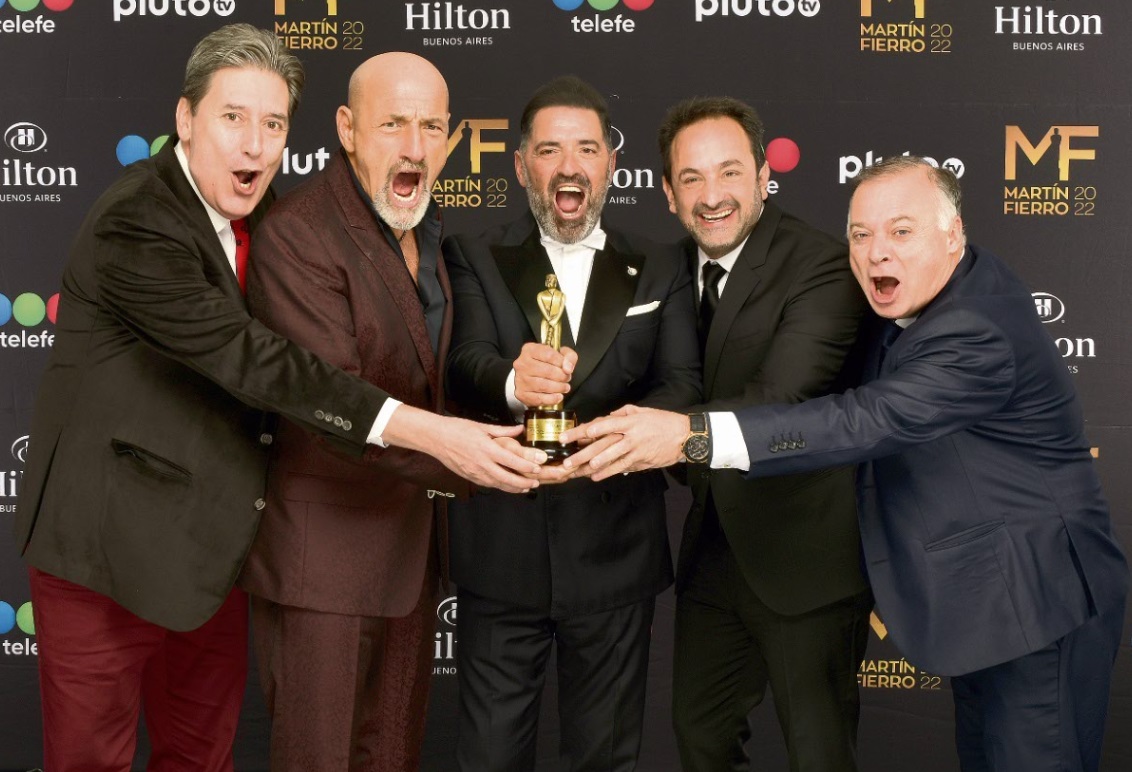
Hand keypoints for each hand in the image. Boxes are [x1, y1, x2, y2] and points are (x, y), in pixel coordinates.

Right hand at [383, 407, 546, 493]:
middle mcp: (482, 463)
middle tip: (536, 482)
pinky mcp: (469, 477)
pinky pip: (488, 485)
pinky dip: (500, 486)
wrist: (436, 438)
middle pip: (508, 478)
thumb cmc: (457, 429)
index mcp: (487, 449)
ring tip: (525, 487)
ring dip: (514, 488)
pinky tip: (507, 486)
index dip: (527, 467)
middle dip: (524, 482)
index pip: (512, 461)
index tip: (537, 468)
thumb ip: (503, 431)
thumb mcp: (482, 426)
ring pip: (499, 485)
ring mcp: (475, 472)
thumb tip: (519, 429)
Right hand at [514, 343, 577, 407]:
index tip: (567, 367)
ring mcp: (520, 379)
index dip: (562, 362)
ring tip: (565, 387)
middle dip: (562, 376)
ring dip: (559, 388)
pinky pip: (539, 398)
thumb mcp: (559, 354)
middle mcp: (522, 364)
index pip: (549, 355)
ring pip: (544, 386)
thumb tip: (568, 368)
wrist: (528, 377)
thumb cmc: (545, 363)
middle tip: (567, 378)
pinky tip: (558, 396)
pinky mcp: (521, 393)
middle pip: (548, 371)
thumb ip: (569, 356)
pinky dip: (552, 399)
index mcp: (530, 350)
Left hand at [560, 405, 688, 481]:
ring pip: (611, 457)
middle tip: (568, 459)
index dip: (585, 430)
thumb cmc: (663, 421)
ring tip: (579, 469)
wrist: (684, 436)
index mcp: (629, 420)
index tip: (570, 435)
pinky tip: (596, 476)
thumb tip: (607, 416)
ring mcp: (636, 449)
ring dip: (594, 464)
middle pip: (602, 443)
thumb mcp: (643, 411)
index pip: (603, 424)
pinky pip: (622, 466)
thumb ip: (623, 413)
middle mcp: (631, 434)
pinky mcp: (641, 460)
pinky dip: (608, 472)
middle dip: (583, 452)